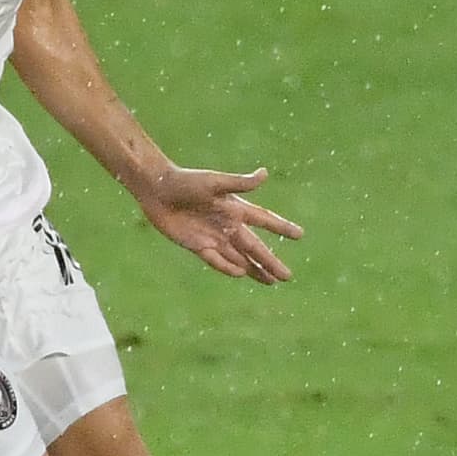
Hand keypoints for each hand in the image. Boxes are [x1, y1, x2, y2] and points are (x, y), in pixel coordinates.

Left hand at [137, 166, 302, 283]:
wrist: (157, 190)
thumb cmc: (186, 181)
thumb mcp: (214, 182)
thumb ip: (240, 183)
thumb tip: (265, 174)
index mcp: (235, 207)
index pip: (264, 219)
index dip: (281, 227)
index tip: (300, 235)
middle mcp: (228, 224)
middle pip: (254, 247)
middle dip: (270, 261)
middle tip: (287, 276)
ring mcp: (213, 237)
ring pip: (239, 258)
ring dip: (255, 269)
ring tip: (271, 281)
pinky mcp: (197, 245)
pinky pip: (216, 260)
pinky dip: (229, 267)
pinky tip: (242, 274)